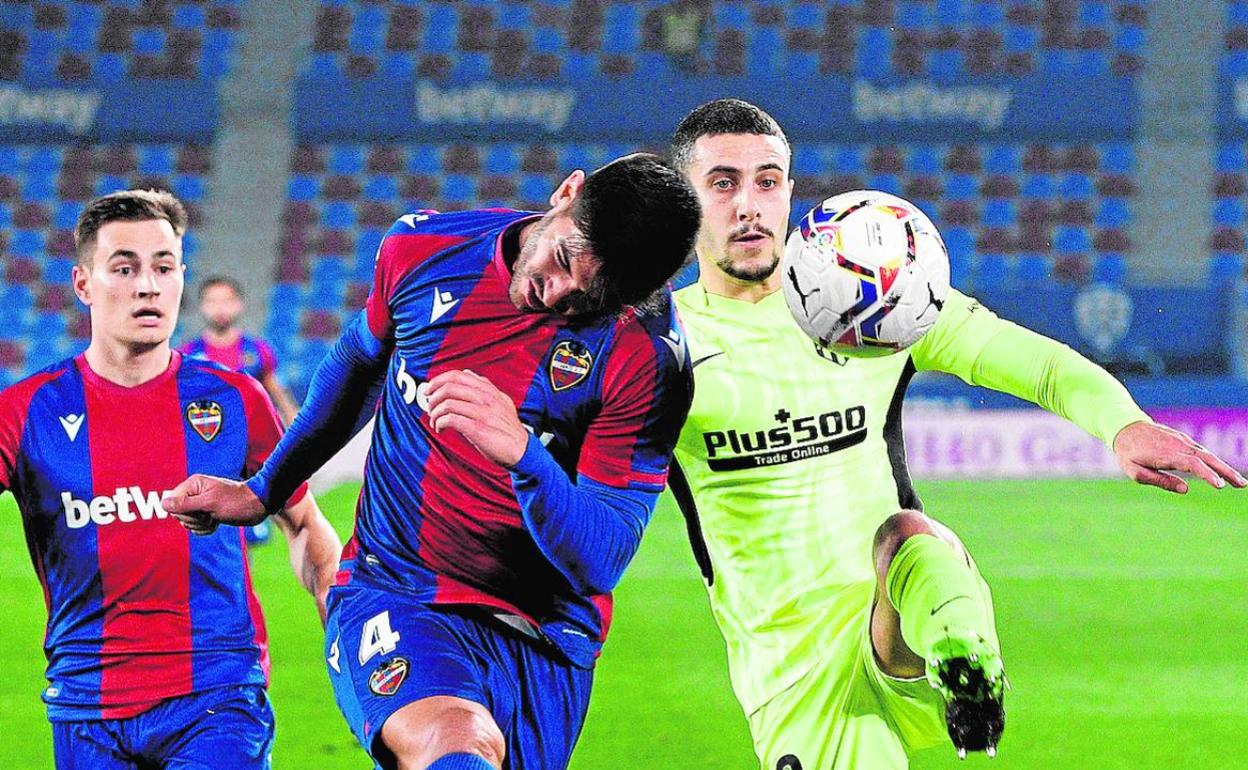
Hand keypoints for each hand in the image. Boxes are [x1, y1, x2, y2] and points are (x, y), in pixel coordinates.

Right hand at [164, 474, 268, 534]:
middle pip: (179, 514)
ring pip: (187, 522)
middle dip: (194, 520)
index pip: (172, 503)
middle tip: (210, 515)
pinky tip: (216, 523)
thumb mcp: (210, 503)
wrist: (257, 506)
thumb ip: (186, 504)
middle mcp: (194, 493)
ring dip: (201, 525)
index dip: (184, 512)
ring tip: (215, 518)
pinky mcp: (207, 514)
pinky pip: (196, 527)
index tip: (200, 510)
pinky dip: (205, 529)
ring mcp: (200, 504)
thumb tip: (164, 503)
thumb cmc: (236, 502)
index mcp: (193, 485)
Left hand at [425, 369, 528, 466]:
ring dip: (435, 413)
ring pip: (447, 404)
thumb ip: (484, 387)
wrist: (522, 450)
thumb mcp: (500, 401)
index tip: (429, 389)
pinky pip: (451, 420)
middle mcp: (486, 398)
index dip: (438, 380)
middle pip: (449, 387)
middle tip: (429, 406)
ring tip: (435, 421)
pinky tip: (440, 429)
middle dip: (433, 397)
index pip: (457, 375)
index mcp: (489, 390)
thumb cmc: (508, 428)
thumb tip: (466, 373)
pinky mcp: (478, 428)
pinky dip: (440, 423)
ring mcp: (482, 413)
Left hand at [1112, 420, 1246, 493]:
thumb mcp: (1135, 472)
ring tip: (1238, 482)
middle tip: (1242, 484)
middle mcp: (1178, 445)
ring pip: (1207, 454)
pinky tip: (1223, 471)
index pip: (1192, 464)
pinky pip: (1202, 451)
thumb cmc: (1128, 453)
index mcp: (1166, 454)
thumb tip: (1185, 489)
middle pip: (1207, 458)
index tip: (1220, 485)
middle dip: (1226, 471)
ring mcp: (1182, 440)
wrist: (1125, 427)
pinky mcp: (1183, 439)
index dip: (1208, 474)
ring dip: (1224, 467)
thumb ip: (1159, 481)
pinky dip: (1214, 461)